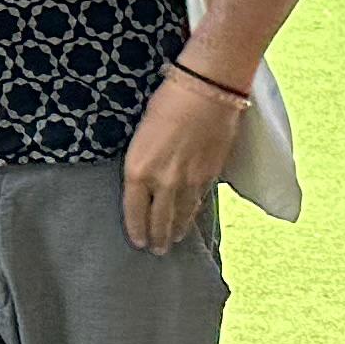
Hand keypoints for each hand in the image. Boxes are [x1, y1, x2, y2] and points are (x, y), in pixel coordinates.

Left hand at [121, 67, 242, 251]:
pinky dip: (193, 213)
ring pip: (182, 214)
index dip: (136, 229)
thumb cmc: (166, 104)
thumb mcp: (141, 135)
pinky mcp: (211, 176)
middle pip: (159, 219)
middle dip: (157, 237)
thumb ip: (143, 162)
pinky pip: (199, 201)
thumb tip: (147, 179)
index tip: (138, 242)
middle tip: (157, 251)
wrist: (206, 92)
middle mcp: (163, 182)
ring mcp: (189, 181)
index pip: (134, 210)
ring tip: (173, 241)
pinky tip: (191, 219)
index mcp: (138, 169)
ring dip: (176, 230)